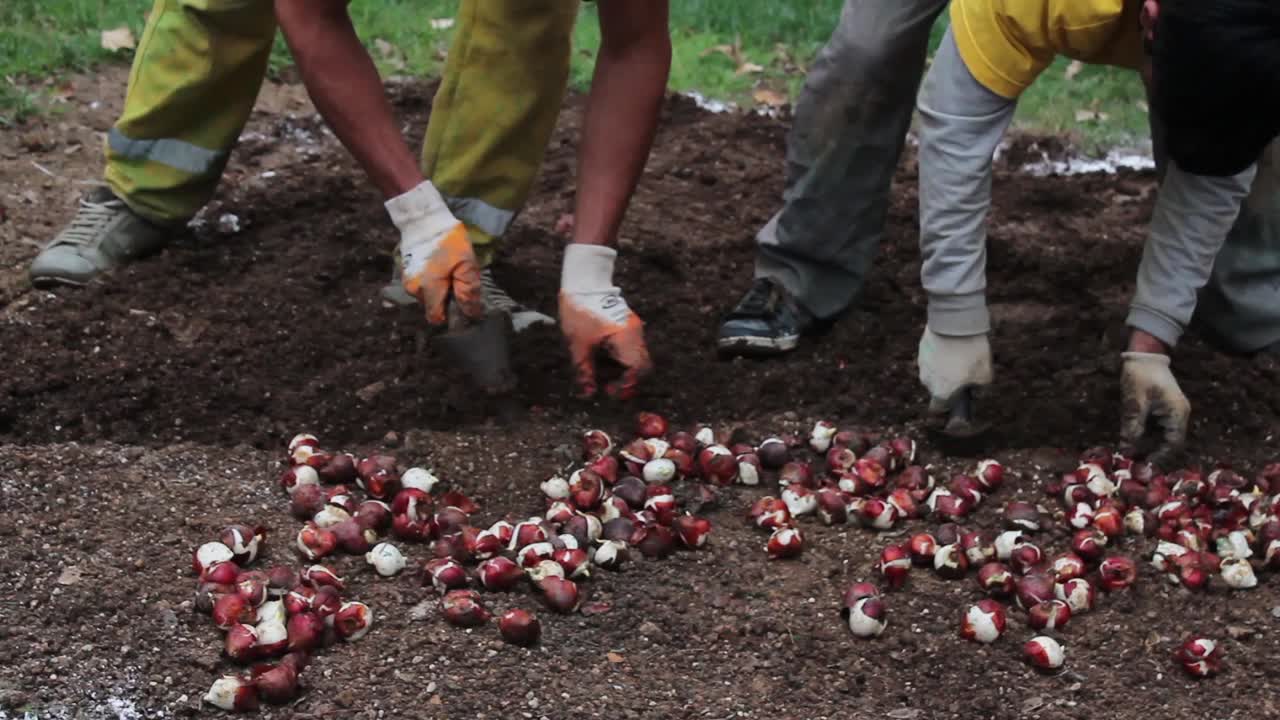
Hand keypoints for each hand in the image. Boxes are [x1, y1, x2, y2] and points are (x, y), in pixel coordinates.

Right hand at [386, 181, 482, 324]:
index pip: (437, 318)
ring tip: (448, 269)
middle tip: (457, 278)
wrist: (424, 218)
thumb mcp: (466, 264)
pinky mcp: (405, 272)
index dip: (451, 315)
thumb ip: (468, 291)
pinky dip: (432, 280)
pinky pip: (422, 285)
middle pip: (433, 306)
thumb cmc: (448, 240)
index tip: (462, 302)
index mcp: (428, 289)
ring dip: (439, 288)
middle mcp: (413, 289)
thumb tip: (471, 313)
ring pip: (428, 295)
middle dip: (447, 298)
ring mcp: (407, 280)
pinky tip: (439, 266)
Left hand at [559, 244, 651, 398]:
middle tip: (606, 385)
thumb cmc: (579, 311)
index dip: (625, 385)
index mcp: (626, 338)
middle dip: (626, 379)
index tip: (608, 390)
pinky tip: (601, 356)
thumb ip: (585, 372)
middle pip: (642, 366)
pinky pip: (630, 347)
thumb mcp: (578, 345)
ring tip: (599, 370)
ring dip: (621, 368)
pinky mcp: (627, 324)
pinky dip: (619, 357)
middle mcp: (635, 334)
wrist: (583, 281)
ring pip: (636, 357)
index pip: (638, 370)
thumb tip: (589, 394)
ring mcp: (633, 328)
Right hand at [917, 326, 993, 412]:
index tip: (958, 397)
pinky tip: (952, 345)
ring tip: (959, 355)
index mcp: (941, 392)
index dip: (948, 405)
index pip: (937, 408)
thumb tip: (978, 392)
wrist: (955, 323)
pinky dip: (940, 355)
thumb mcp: (985, 374)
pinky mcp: (921, 349)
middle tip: (964, 372)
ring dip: (943, 369)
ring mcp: (922, 365)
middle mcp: (927, 381)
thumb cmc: (970, 352)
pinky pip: (931, 358)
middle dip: (948, 384)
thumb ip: (982, 389)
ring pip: (933, 373)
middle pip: (937, 389)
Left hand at [1120, 351, 1189, 462]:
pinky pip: (1157, 428)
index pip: (1174, 443)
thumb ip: (1133, 425)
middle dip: (1152, 453)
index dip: (1159, 456)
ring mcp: (1172, 412)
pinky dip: (1146, 435)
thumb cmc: (1141, 375)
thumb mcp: (1135, 400)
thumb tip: (1126, 448)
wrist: (1144, 355)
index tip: (1143, 465)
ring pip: (1162, 436)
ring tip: (1131, 453)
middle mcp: (1178, 415)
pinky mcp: (1163, 410)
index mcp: (1177, 413)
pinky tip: (1132, 439)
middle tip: (1133, 462)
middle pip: (1169, 442)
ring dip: (1148, 445)